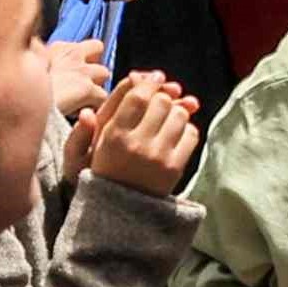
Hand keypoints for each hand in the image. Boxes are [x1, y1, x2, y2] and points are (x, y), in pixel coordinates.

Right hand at [77, 68, 201, 196]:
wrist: (118, 211)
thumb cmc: (106, 168)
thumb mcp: (96, 138)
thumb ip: (114, 105)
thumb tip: (133, 76)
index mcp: (114, 135)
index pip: (139, 95)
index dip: (150, 82)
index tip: (155, 78)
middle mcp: (137, 144)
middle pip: (162, 101)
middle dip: (162, 97)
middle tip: (159, 101)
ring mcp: (158, 157)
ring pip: (179, 115)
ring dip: (175, 112)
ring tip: (165, 119)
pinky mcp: (174, 168)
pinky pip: (191, 134)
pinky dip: (185, 130)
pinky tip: (173, 135)